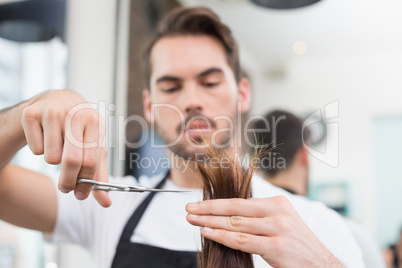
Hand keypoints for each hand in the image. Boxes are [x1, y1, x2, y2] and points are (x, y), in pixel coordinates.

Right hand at [20, 90, 110, 206]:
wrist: (52, 102)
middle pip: (72, 161)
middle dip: (68, 182)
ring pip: (51, 157)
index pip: (93, 160)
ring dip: (53, 160)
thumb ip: (98, 175)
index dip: (87, 183)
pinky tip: (44, 136)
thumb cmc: (76, 130)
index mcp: (96, 122)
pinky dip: (39, 149)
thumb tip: (106, 203)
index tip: (81, 195)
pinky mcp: (31, 113)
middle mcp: (77, 112)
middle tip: (65, 188)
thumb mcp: (92, 148)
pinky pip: (35, 149)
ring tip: (57, 148)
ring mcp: (53, 110)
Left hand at [186, 196, 342, 267]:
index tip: (197, 204)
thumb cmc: (296, 244)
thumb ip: (258, 216)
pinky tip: (207, 233)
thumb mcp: (281, 222)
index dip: (215, 203)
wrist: (321, 264)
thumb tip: (227, 214)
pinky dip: (222, 236)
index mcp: (277, 202)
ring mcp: (278, 229)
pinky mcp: (277, 246)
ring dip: (210, 222)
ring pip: (235, 223)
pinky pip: (242, 240)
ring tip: (193, 220)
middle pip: (234, 209)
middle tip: (189, 209)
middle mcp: (277, 212)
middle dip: (208, 209)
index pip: (239, 202)